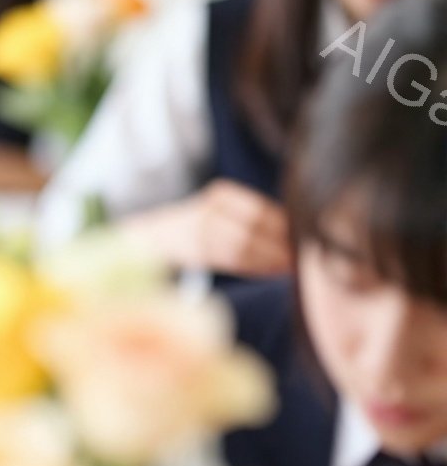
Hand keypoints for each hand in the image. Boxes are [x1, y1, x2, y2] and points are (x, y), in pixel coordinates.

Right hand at [128, 178, 290, 276]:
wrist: (156, 238)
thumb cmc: (208, 226)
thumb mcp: (229, 213)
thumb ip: (260, 221)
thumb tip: (301, 233)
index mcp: (224, 194)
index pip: (260, 209)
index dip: (285, 225)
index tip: (308, 236)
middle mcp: (208, 209)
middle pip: (252, 227)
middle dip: (281, 244)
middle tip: (306, 256)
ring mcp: (197, 230)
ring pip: (243, 246)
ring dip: (271, 259)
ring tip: (294, 267)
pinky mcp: (193, 251)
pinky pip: (231, 260)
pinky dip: (255, 267)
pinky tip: (274, 271)